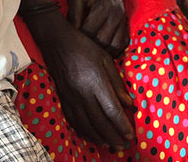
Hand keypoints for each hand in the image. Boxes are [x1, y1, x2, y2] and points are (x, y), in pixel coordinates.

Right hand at [26, 11, 134, 150]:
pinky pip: (73, 120)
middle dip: (113, 136)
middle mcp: (82, 92)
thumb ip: (118, 83)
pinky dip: (84, 131)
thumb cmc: (84, 46)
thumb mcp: (106, 60)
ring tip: (110, 145)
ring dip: (99, 138)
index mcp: (95, 81)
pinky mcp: (62, 97)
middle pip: (99, 122)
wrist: (56, 41)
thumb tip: (129, 104)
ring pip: (85, 124)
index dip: (122, 125)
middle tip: (124, 146)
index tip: (131, 135)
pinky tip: (91, 135)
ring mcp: (70, 96)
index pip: (111, 110)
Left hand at [67, 0, 128, 55]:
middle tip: (81, 44)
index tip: (72, 37)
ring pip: (115, 46)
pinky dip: (115, 48)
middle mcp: (115, 15)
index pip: (89, 32)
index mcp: (102, 7)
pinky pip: (124, 42)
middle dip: (91, 45)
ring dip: (103, 50)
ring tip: (93, 47)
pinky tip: (104, 47)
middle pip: (102, 41)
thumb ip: (73, 14)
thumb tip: (70, 33)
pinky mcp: (126, 22)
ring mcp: (122, 19)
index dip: (79, 37)